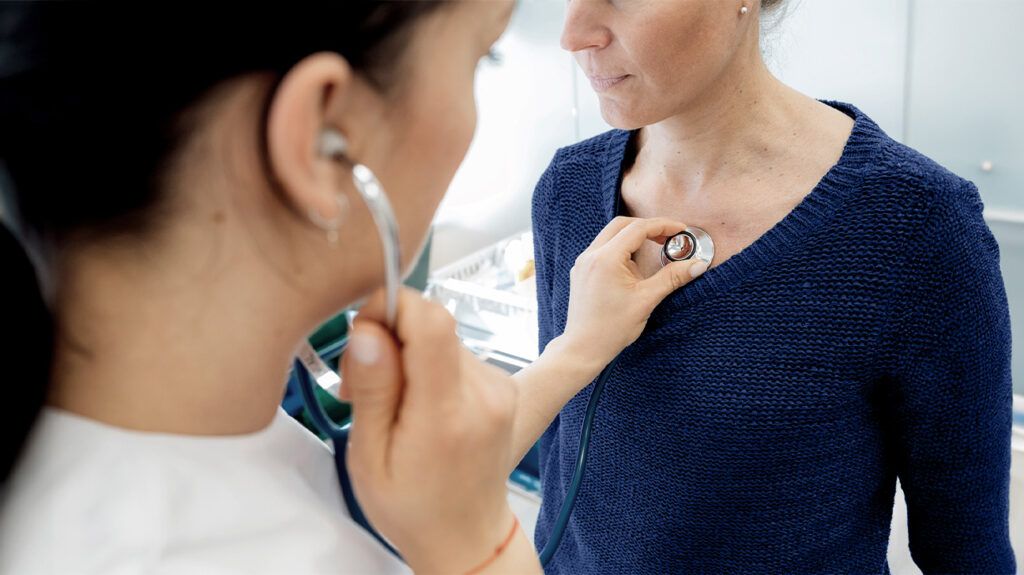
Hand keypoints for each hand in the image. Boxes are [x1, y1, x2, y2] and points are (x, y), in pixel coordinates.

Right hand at [338, 288, 524, 573]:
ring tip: (392, 404)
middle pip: (433, 324)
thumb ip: (372, 389)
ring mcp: (499, 388)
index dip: (391, 308)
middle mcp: (483, 393)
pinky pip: (455, 352)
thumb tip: (368, 331)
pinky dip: (429, 366)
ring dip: (408, 355)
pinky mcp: (502, 384)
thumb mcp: (369, 457)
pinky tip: (417, 404)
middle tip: (364, 385)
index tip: (364, 336)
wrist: (465, 535)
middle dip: (390, 339)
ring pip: (441, 337)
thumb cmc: (411, 507)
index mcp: (447, 414)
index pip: (431, 321)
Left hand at [562, 216, 706, 363]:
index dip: (662, 225)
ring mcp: (583, 263)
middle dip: (647, 228)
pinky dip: (620, 250)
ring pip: (610, 236)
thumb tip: (697, 264)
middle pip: (622, 225)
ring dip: (633, 239)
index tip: (681, 230)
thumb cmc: (611, 328)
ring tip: (653, 253)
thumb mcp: (646, 300)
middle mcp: (590, 255)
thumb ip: (672, 278)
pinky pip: (602, 250)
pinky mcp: (581, 272)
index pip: (637, 228)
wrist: (583, 348)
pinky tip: (633, 268)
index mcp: (605, 259)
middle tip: (668, 237)